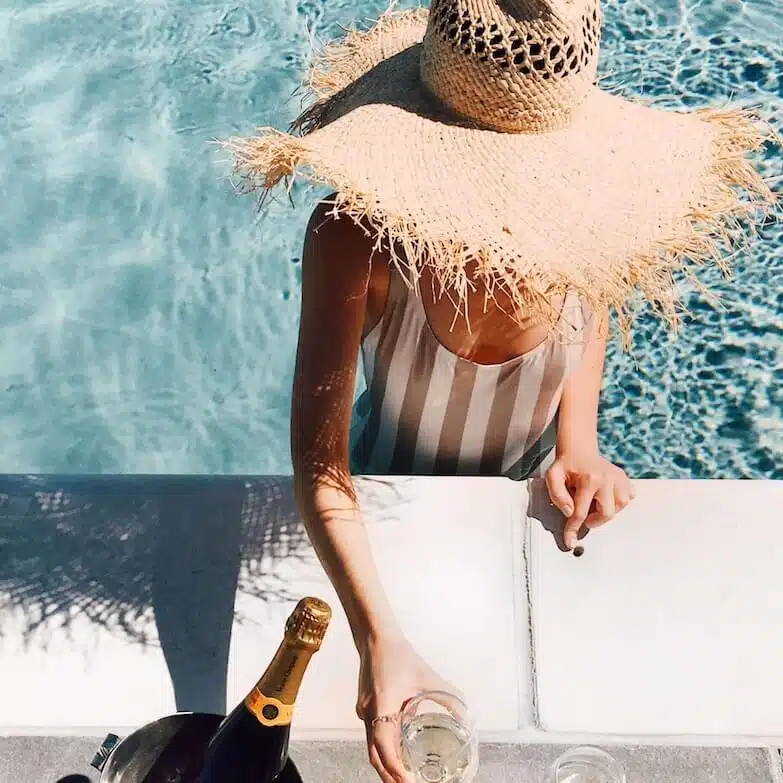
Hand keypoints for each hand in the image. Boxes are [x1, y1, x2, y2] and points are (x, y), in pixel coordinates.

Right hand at [356, 633, 458, 782]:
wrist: (375, 637)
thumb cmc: (397, 654)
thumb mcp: (427, 677)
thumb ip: (449, 697)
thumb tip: (466, 716)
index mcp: (382, 704)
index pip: (384, 746)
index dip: (395, 768)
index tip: (406, 782)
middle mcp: (368, 712)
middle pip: (375, 755)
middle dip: (390, 776)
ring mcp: (364, 711)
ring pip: (373, 746)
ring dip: (387, 763)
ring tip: (404, 778)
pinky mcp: (365, 707)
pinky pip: (373, 734)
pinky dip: (385, 747)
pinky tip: (399, 752)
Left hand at [545, 449, 635, 549]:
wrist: (578, 451)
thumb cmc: (565, 466)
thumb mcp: (552, 477)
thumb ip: (557, 495)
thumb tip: (569, 512)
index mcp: (589, 478)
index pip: (581, 512)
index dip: (573, 528)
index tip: (570, 541)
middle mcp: (608, 478)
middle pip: (607, 513)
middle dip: (594, 520)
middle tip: (584, 515)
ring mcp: (619, 478)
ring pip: (620, 507)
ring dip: (607, 511)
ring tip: (594, 503)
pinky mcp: (625, 479)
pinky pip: (628, 498)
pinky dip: (618, 502)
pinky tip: (605, 497)